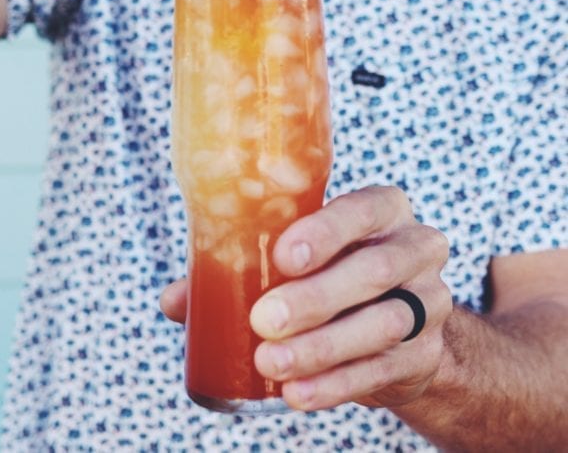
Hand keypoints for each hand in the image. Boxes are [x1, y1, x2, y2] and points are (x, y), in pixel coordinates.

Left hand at [160, 187, 451, 411]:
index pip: (365, 209)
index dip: (328, 231)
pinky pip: (381, 370)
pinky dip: (336, 384)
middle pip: (374, 270)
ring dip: (322, 347)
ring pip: (382, 324)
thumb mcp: (304, 255)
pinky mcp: (424, 354)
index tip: (285, 256)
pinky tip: (297, 393)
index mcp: (384, 210)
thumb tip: (174, 300)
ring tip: (271, 363)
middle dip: (316, 297)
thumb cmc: (335, 270)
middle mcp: (416, 249)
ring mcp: (429, 303)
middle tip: (264, 319)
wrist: (401, 322)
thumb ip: (243, 266)